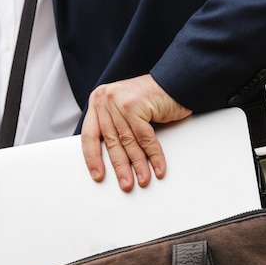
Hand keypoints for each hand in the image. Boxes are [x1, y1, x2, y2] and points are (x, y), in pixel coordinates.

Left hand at [81, 74, 191, 191]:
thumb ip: (114, 128)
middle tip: (126, 184)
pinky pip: (144, 138)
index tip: (98, 175)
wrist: (176, 80)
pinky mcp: (135, 106)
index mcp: (98, 101)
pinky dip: (153, 156)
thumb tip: (110, 161)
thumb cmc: (151, 99)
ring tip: (142, 180)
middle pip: (110, 142)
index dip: (92, 158)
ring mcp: (119, 101)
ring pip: (128, 142)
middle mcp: (105, 99)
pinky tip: (157, 168)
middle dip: (120, 167)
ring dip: (138, 165)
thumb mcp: (124, 112)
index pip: (89, 135)